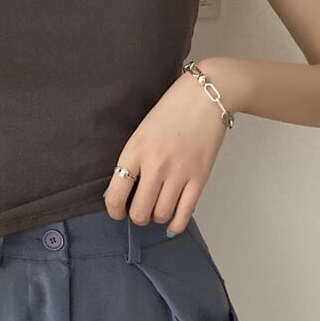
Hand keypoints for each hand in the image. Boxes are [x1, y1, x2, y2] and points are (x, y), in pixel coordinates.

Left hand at [103, 65, 230, 233]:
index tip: (118, 211)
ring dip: (156, 217)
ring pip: (161, 214)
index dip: (114, 210)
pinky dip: (176, 224)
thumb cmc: (172, 110)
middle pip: (139, 211)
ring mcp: (179, 172)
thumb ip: (132, 160)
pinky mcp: (200, 177)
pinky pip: (185, 212)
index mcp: (135, 150)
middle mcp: (155, 164)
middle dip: (137, 216)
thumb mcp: (142, 131)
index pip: (115, 194)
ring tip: (157, 208)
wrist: (205, 96)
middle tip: (140, 210)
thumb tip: (121, 191)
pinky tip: (172, 223)